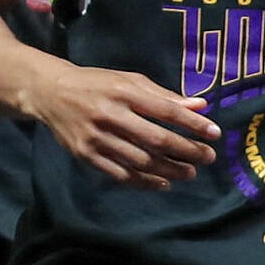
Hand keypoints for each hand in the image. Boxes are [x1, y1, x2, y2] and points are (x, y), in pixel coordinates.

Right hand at [29, 63, 218, 189]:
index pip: (166, 110)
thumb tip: (200, 106)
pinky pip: (120, 174)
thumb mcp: (129, 80)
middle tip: (207, 157)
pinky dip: (145, 182)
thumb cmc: (97, 84)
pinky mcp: (85, 155)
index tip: (214, 134)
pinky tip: (163, 183)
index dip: (193, 124)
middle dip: (187, 151)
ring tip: (190, 173)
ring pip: (141, 161)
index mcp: (123, 91)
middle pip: (156, 139)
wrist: (50, 93)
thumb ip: (164, 95)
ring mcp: (96, 137)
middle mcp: (109, 115)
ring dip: (171, 170)